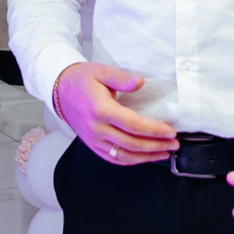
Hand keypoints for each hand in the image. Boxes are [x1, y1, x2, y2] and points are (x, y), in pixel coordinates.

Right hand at [54, 61, 176, 164]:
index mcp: (101, 110)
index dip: (154, 131)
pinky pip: (112, 158)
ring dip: (146, 157)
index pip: (133, 125)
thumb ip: (122, 79)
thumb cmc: (81, 79)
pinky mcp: (92, 145)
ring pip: (123, 156)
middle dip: (156, 146)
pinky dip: (130, 161)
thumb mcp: (101, 71)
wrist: (59, 90)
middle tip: (174, 144)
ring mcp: (93, 139)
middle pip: (131, 144)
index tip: (170, 132)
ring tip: (164, 153)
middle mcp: (97, 128)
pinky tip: (144, 158)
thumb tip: (140, 82)